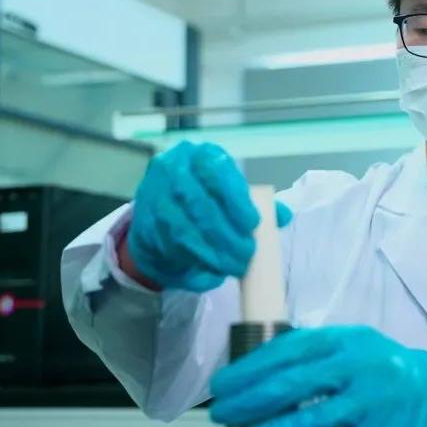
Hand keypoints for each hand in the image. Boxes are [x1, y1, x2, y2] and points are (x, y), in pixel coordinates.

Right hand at [126, 141, 291, 291]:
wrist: (158, 211)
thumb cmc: (205, 197)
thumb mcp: (229, 190)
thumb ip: (256, 201)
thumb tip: (283, 215)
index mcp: (196, 155)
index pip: (216, 173)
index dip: (236, 201)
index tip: (253, 224)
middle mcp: (170, 171)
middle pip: (200, 206)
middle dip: (227, 235)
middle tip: (247, 254)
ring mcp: (153, 198)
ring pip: (185, 231)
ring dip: (213, 254)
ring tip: (235, 267)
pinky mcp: (143, 226)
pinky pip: (172, 249)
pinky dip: (196, 263)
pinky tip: (214, 271)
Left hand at [209, 326, 426, 426]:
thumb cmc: (379, 369)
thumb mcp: (351, 346)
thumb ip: (312, 353)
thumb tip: (255, 367)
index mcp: (345, 340)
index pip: (289, 350)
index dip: (251, 368)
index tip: (222, 383)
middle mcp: (355, 368)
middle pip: (293, 384)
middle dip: (249, 401)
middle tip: (221, 412)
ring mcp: (364, 404)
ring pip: (309, 423)